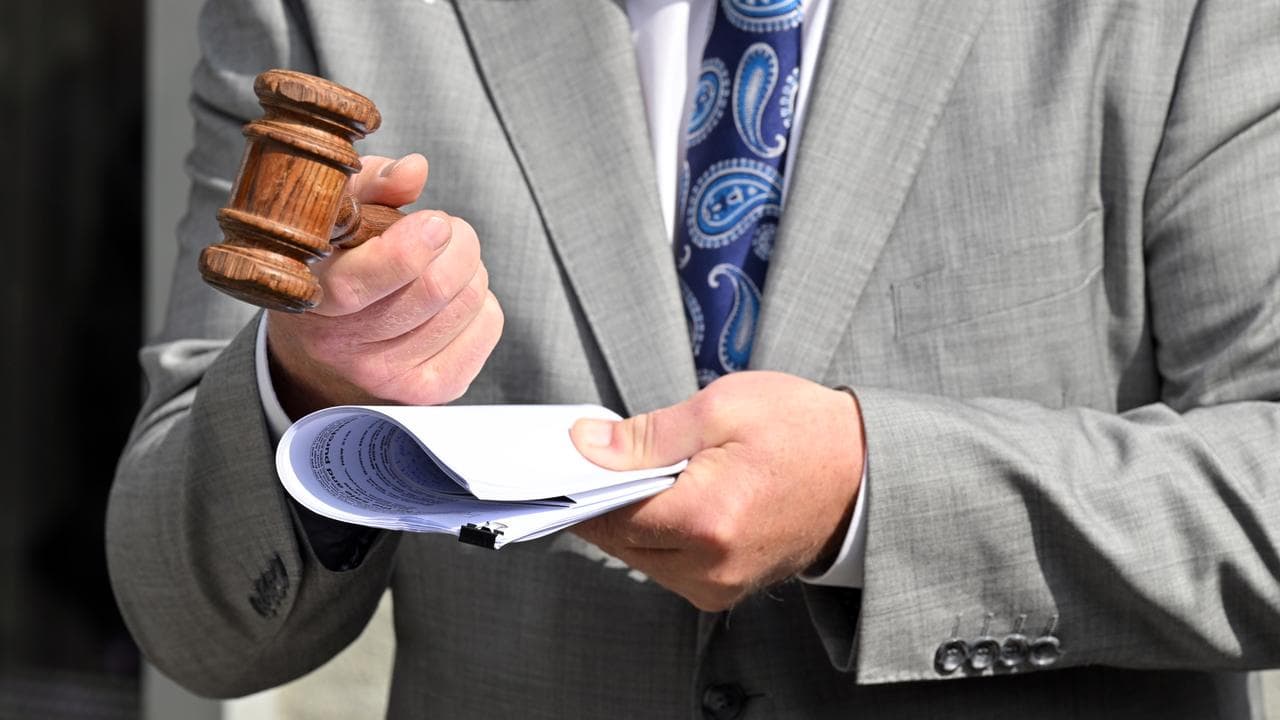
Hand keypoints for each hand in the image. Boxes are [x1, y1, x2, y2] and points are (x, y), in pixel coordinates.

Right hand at [267, 154, 503, 416]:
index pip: (362, 282)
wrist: (328, 340)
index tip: (434, 222)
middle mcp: (344, 344)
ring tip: (442, 265)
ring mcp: (388, 374)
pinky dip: (483, 301)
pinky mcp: (429, 389)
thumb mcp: (339, 210)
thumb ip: (372, 182)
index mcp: (313, 294)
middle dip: (457, 242)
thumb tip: (414, 170)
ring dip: (470, 269)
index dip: (409, 248)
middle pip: (435, 288)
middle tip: (444, 230)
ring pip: (469, 303)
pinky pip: (489, 327)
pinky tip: (452, 300)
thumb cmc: (339, 258)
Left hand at [569, 371, 864, 610]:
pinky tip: (664, 498)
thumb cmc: (801, 430)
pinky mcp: (725, 590)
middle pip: (619, 541)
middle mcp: (710, 567)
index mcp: (706, 520)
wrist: (864, 470)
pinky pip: (665, 566)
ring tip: (644, 472)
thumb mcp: (722, 407)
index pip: (611, 514)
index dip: (583, 484)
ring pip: (638, 557)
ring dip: (629, 518)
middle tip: (603, 456)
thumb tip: (585, 446)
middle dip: (604, 499)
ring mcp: (719, 586)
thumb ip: (647, 434)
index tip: (567, 458)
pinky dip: (654, 534)